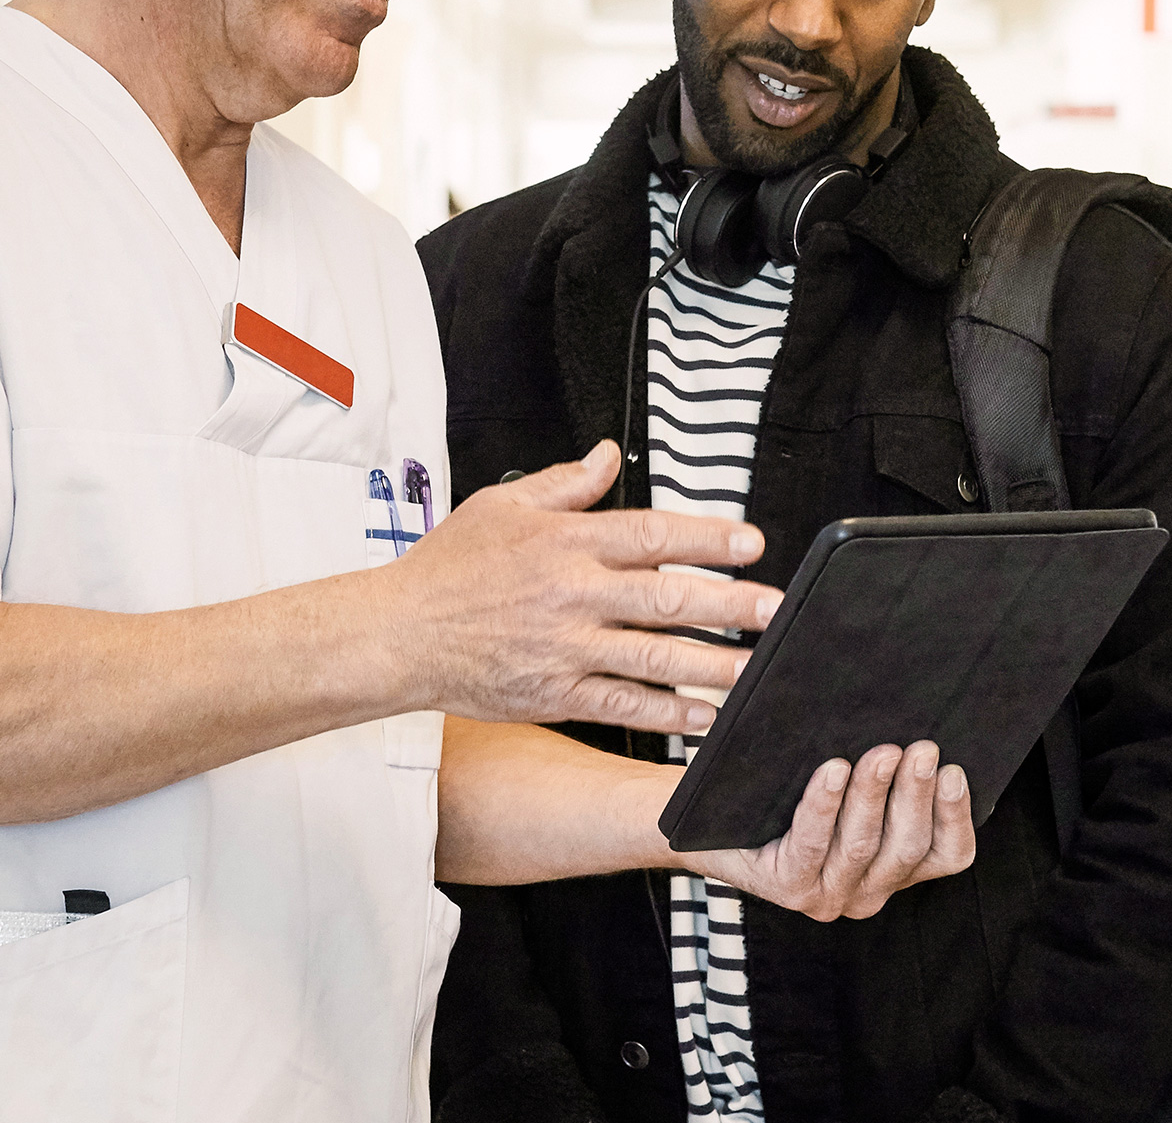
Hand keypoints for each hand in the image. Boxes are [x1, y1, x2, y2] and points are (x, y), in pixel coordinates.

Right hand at [379, 441, 780, 733]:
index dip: (706, 538)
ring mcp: (565, 648)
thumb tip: (609, 456)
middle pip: (665, 597)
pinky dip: (666, 712)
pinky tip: (703, 714)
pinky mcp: (555, 694)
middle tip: (774, 608)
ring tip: (756, 666)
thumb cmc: (447, 569)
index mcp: (564, 542)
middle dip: (728, 603)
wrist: (397, 635)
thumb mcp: (502, 505)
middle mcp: (571, 594)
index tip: (751, 543)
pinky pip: (623, 706)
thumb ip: (564, 483)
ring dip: (712, 663)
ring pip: (654, 656)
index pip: (650, 534)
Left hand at [681, 742, 975, 921]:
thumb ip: (880, 763)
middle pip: (908, 848)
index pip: (947, 855)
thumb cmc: (784, 793)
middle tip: (922, 749)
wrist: (709, 823)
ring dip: (876, 795)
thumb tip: (907, 702)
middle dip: (918, 795)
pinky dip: (825, 805)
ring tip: (883, 753)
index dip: (956, 815)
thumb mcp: (843, 783)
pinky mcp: (787, 887)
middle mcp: (868, 891)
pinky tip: (832, 770)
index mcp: (893, 868)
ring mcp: (827, 895)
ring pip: (863, 846)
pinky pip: (811, 843)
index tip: (955, 769)